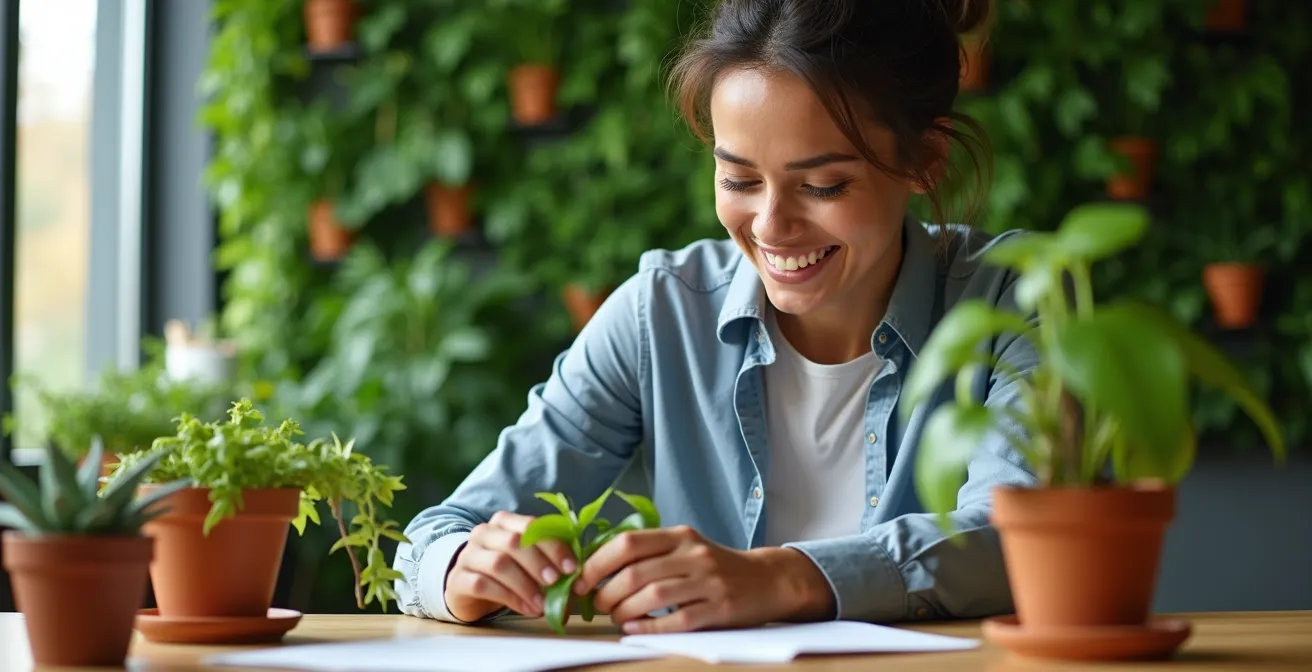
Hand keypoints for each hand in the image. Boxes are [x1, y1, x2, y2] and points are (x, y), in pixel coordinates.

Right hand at [444, 511, 577, 622]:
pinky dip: (510, 598)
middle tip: (556, 582)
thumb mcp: (528, 561)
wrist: (468, 587)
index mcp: (505, 522)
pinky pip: (484, 585)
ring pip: (499, 564)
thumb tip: (579, 576)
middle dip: (539, 563)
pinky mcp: (458, 579)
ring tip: (542, 604)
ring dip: (526, 585)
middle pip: (514, 542)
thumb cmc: (506, 572)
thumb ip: (550, 561)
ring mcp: (468, 555)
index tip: (572, 567)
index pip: (531, 525)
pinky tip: (526, 608)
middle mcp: (484, 533)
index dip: (554, 546)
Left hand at [572, 525, 834, 633]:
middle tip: (598, 606)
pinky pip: (676, 620)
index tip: (581, 581)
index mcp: (680, 535)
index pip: (628, 543)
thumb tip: (600, 570)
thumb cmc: (717, 566)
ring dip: (625, 611)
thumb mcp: (687, 548)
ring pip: (652, 596)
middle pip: (635, 573)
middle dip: (607, 593)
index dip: (598, 563)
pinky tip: (636, 629)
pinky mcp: (719, 608)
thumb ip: (653, 554)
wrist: (768, 580)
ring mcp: (708, 581)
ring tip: (616, 618)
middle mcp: (693, 554)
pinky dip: (650, 626)